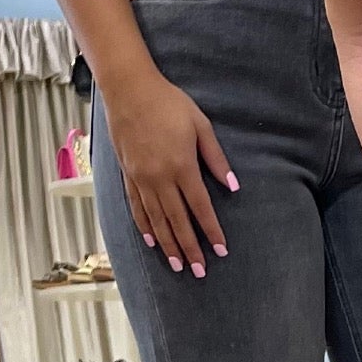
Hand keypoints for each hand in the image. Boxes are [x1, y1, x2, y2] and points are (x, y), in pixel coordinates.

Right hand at [102, 68, 236, 277]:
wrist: (129, 90)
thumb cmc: (169, 103)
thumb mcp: (201, 125)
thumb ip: (216, 158)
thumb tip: (233, 186)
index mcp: (182, 167)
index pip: (200, 208)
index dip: (211, 231)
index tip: (221, 250)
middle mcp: (160, 178)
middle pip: (177, 222)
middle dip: (190, 248)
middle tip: (200, 271)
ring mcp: (141, 179)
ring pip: (156, 220)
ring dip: (168, 245)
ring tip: (177, 265)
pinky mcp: (128, 175)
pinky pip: (137, 207)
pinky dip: (145, 226)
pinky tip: (152, 240)